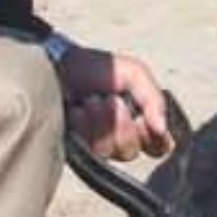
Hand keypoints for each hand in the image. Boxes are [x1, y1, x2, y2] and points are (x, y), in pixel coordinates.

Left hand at [56, 47, 172, 160]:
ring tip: (88, 101)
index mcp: (137, 120)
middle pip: (131, 151)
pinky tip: (76, 111)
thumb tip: (162, 128)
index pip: (158, 146)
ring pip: (109, 151)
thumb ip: (154, 99)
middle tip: (110, 100)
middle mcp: (118, 136)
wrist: (55, 65)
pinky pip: (87, 149)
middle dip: (120, 123)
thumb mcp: (133, 72)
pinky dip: (83, 126)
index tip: (143, 118)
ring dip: (100, 122)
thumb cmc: (92, 67)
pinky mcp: (75, 149)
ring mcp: (96, 145)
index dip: (154, 137)